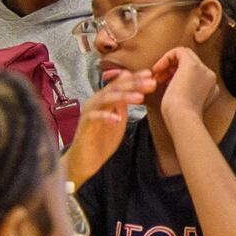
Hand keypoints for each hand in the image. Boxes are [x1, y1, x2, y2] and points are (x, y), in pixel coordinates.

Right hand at [67, 65, 144, 182]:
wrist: (85, 160)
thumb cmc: (101, 140)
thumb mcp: (118, 118)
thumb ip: (124, 103)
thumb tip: (136, 88)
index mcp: (104, 99)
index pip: (119, 83)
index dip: (134, 78)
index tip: (150, 75)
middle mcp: (96, 102)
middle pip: (114, 87)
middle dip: (133, 83)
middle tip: (149, 82)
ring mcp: (90, 113)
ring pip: (105, 99)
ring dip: (123, 97)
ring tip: (139, 97)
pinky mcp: (85, 126)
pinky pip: (94, 117)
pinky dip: (106, 116)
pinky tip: (117, 119)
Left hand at [147, 47, 220, 136]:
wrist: (183, 120)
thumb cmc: (179, 118)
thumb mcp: (184, 103)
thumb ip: (184, 91)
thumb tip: (172, 83)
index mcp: (211, 88)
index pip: (195, 73)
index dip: (178, 76)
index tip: (167, 84)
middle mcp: (210, 76)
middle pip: (191, 62)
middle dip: (173, 68)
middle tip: (161, 79)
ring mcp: (203, 70)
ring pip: (185, 55)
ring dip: (169, 64)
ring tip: (159, 77)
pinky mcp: (192, 65)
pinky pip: (178, 51)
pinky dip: (166, 58)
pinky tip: (158, 69)